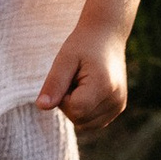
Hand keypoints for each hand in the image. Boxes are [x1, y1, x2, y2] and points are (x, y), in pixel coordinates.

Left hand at [35, 15, 129, 129]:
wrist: (106, 35)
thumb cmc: (83, 44)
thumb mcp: (64, 59)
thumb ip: (54, 84)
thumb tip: (42, 106)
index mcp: (104, 85)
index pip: (75, 110)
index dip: (63, 97)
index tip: (67, 77)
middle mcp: (116, 99)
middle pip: (79, 119)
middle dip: (69, 103)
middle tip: (74, 77)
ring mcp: (119, 105)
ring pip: (85, 124)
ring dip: (77, 107)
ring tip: (82, 82)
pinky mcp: (118, 107)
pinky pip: (93, 122)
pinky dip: (85, 110)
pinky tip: (88, 89)